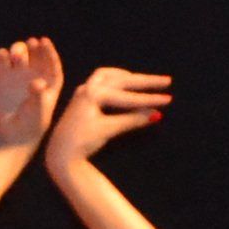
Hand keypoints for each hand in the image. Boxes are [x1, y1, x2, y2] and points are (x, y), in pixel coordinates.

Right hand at [0, 36, 64, 150]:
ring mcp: (20, 75)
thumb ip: (38, 95)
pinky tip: (2, 54)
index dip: (48, 51)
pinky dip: (2, 56)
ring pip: (20, 55)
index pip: (51, 62)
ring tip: (15, 54)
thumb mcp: (38, 110)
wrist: (15, 133)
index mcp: (51, 81)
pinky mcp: (4, 78)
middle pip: (36, 55)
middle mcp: (36, 74)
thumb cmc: (31, 123)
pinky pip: (3, 62)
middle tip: (31, 43)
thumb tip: (36, 82)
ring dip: (18, 50)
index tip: (43, 41)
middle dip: (34, 48)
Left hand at [45, 65, 171, 168]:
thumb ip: (132, 120)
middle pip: (122, 79)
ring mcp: (83, 91)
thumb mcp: (109, 130)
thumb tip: (157, 115)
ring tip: (146, 80)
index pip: (126, 96)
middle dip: (144, 81)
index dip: (149, 99)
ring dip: (128, 77)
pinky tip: (126, 84)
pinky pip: (103, 82)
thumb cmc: (82, 142)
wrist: (60, 152)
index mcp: (92, 94)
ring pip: (111, 76)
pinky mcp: (82, 97)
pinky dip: (117, 81)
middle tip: (166, 81)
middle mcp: (87, 88)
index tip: (168, 100)